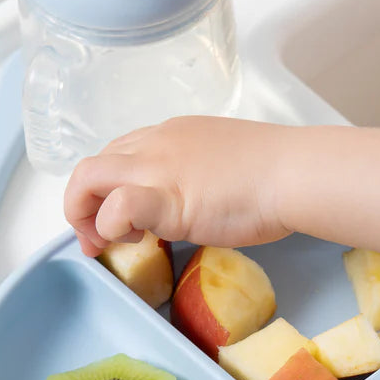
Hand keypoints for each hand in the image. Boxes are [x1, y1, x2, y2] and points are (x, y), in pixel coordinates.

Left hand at [63, 117, 291, 256]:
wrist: (296, 174)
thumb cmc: (277, 172)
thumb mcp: (224, 163)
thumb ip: (198, 177)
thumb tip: (192, 201)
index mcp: (171, 135)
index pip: (118, 153)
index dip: (106, 188)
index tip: (115, 218)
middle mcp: (156, 144)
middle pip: (93, 166)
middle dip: (82, 205)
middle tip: (99, 241)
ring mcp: (157, 169)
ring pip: (88, 178)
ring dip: (84, 214)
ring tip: (106, 244)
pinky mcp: (166, 199)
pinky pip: (116, 207)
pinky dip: (110, 226)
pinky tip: (133, 241)